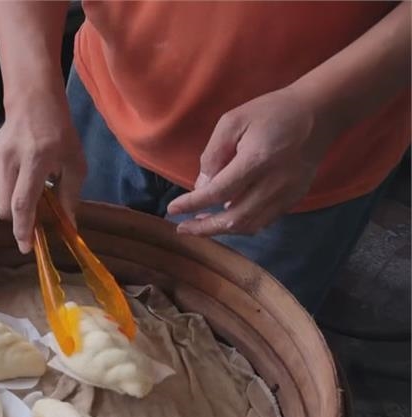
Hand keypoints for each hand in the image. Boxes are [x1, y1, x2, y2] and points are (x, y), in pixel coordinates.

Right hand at [0, 90, 86, 252]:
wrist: (33, 105)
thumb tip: (68, 228)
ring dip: (10, 205)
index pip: (22, 203)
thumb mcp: (75, 164)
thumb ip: (70, 198)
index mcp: (34, 160)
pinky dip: (2, 192)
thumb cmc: (59, 136)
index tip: (26, 248)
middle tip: (34, 213)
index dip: (23, 229)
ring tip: (25, 190)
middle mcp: (7, 160)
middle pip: (4, 209)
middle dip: (19, 219)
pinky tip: (13, 178)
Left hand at [167, 88, 333, 235]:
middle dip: (205, 228)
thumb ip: (214, 153)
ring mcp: (288, 193)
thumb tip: (202, 186)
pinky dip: (242, 224)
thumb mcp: (233, 121)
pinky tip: (226, 217)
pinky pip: (265, 220)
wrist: (319, 113)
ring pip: (250, 225)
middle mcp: (275, 182)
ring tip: (200, 224)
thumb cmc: (272, 112)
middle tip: (182, 228)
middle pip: (235, 218)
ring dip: (222, 230)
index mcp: (257, 160)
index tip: (172, 210)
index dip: (192, 204)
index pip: (218, 192)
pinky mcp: (296, 197)